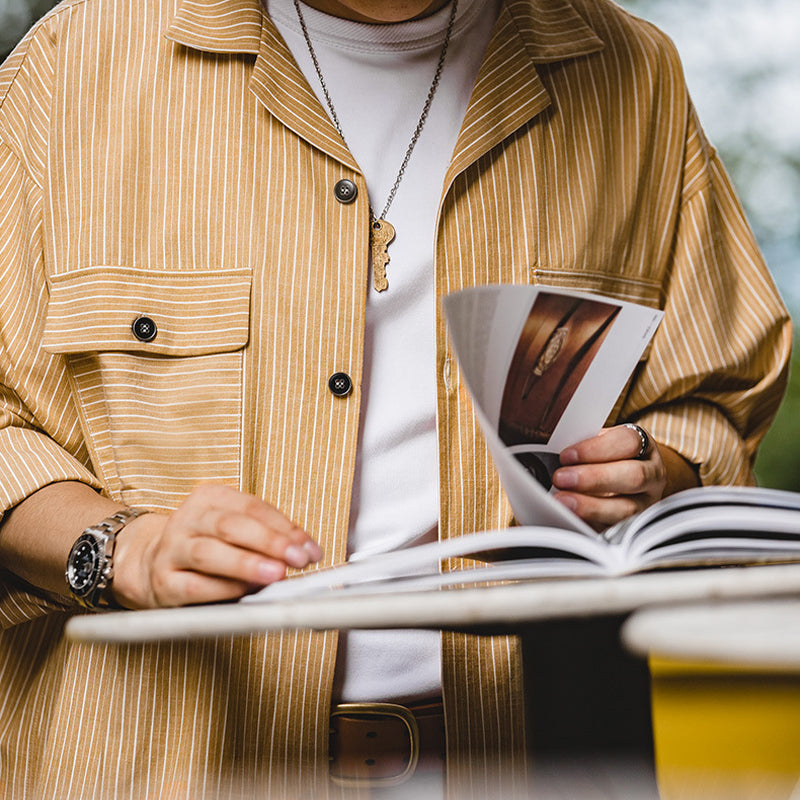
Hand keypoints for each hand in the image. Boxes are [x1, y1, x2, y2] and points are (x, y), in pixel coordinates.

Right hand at [112, 484, 322, 607]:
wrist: (150, 563)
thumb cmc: (206, 545)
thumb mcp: (237, 531)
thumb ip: (270, 538)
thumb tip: (306, 551)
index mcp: (210, 497)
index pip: (254, 508)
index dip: (286, 528)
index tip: (311, 549)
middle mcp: (188, 519)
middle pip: (231, 526)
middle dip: (270, 542)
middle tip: (298, 558)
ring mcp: (172, 549)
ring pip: (209, 553)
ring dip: (246, 564)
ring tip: (275, 573)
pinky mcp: (163, 582)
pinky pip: (194, 585)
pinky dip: (222, 588)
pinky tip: (244, 591)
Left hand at [551, 424, 666, 529]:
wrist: (622, 481)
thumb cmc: (604, 459)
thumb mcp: (597, 445)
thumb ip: (581, 448)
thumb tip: (550, 451)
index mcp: (643, 447)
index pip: (628, 442)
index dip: (596, 448)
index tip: (566, 455)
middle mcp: (652, 476)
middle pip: (633, 476)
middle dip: (594, 478)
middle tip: (560, 478)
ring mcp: (647, 505)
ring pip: (627, 509)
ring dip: (591, 506)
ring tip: (562, 501)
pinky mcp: (633, 528)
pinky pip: (616, 531)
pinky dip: (592, 525)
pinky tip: (571, 520)